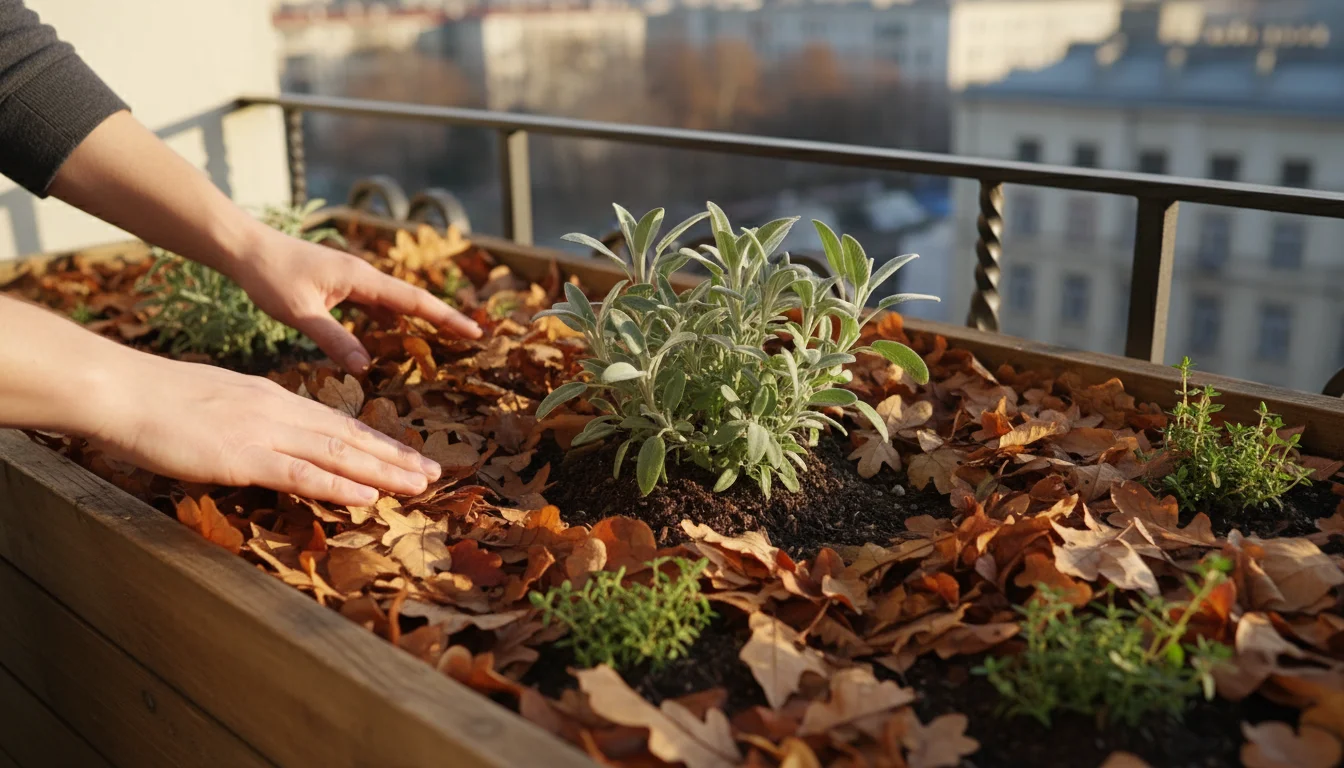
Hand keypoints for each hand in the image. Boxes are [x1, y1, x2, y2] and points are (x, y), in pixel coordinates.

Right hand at [85, 351, 440, 505]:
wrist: (124, 391)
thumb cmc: (159, 400)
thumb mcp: (218, 404)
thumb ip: (249, 423)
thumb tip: (266, 442)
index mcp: (273, 399)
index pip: (337, 424)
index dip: (376, 441)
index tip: (407, 454)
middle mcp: (279, 412)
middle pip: (349, 438)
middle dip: (395, 457)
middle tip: (435, 473)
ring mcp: (264, 433)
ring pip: (338, 454)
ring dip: (384, 472)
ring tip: (420, 485)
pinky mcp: (243, 456)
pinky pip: (300, 474)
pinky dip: (337, 486)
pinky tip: (367, 496)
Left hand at [228, 225, 481, 372]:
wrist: (244, 247)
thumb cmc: (269, 276)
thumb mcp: (300, 313)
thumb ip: (334, 340)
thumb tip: (367, 368)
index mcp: (361, 278)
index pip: (415, 301)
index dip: (447, 319)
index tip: (475, 333)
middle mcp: (363, 276)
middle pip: (412, 300)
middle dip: (442, 319)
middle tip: (471, 338)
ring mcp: (352, 279)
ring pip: (393, 302)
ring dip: (417, 319)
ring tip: (440, 340)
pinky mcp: (339, 284)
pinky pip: (373, 304)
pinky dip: (389, 319)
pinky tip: (390, 332)